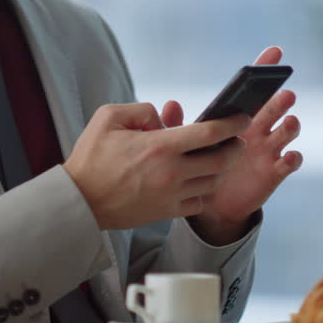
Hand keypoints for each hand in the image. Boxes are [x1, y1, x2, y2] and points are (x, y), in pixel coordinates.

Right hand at [63, 103, 249, 229]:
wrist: (80, 201)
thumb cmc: (92, 158)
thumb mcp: (108, 117)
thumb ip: (142, 109)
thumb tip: (165, 118)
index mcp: (160, 146)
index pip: (210, 133)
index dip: (232, 124)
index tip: (242, 118)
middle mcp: (171, 172)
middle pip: (222, 160)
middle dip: (234, 147)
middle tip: (234, 140)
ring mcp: (171, 195)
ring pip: (213, 182)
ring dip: (220, 169)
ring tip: (216, 158)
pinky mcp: (167, 212)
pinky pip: (199, 202)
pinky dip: (203, 190)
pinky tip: (196, 180)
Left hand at [168, 47, 302, 244]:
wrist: (210, 204)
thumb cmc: (201, 166)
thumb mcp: (188, 146)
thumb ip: (181, 127)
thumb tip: (169, 104)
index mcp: (238, 119)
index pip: (252, 90)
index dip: (264, 69)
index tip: (274, 52)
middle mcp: (257, 130)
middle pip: (273, 109)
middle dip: (279, 100)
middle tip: (283, 94)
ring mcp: (268, 150)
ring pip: (285, 133)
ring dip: (290, 127)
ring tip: (289, 122)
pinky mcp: (273, 173)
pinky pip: (287, 164)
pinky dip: (293, 158)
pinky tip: (290, 155)